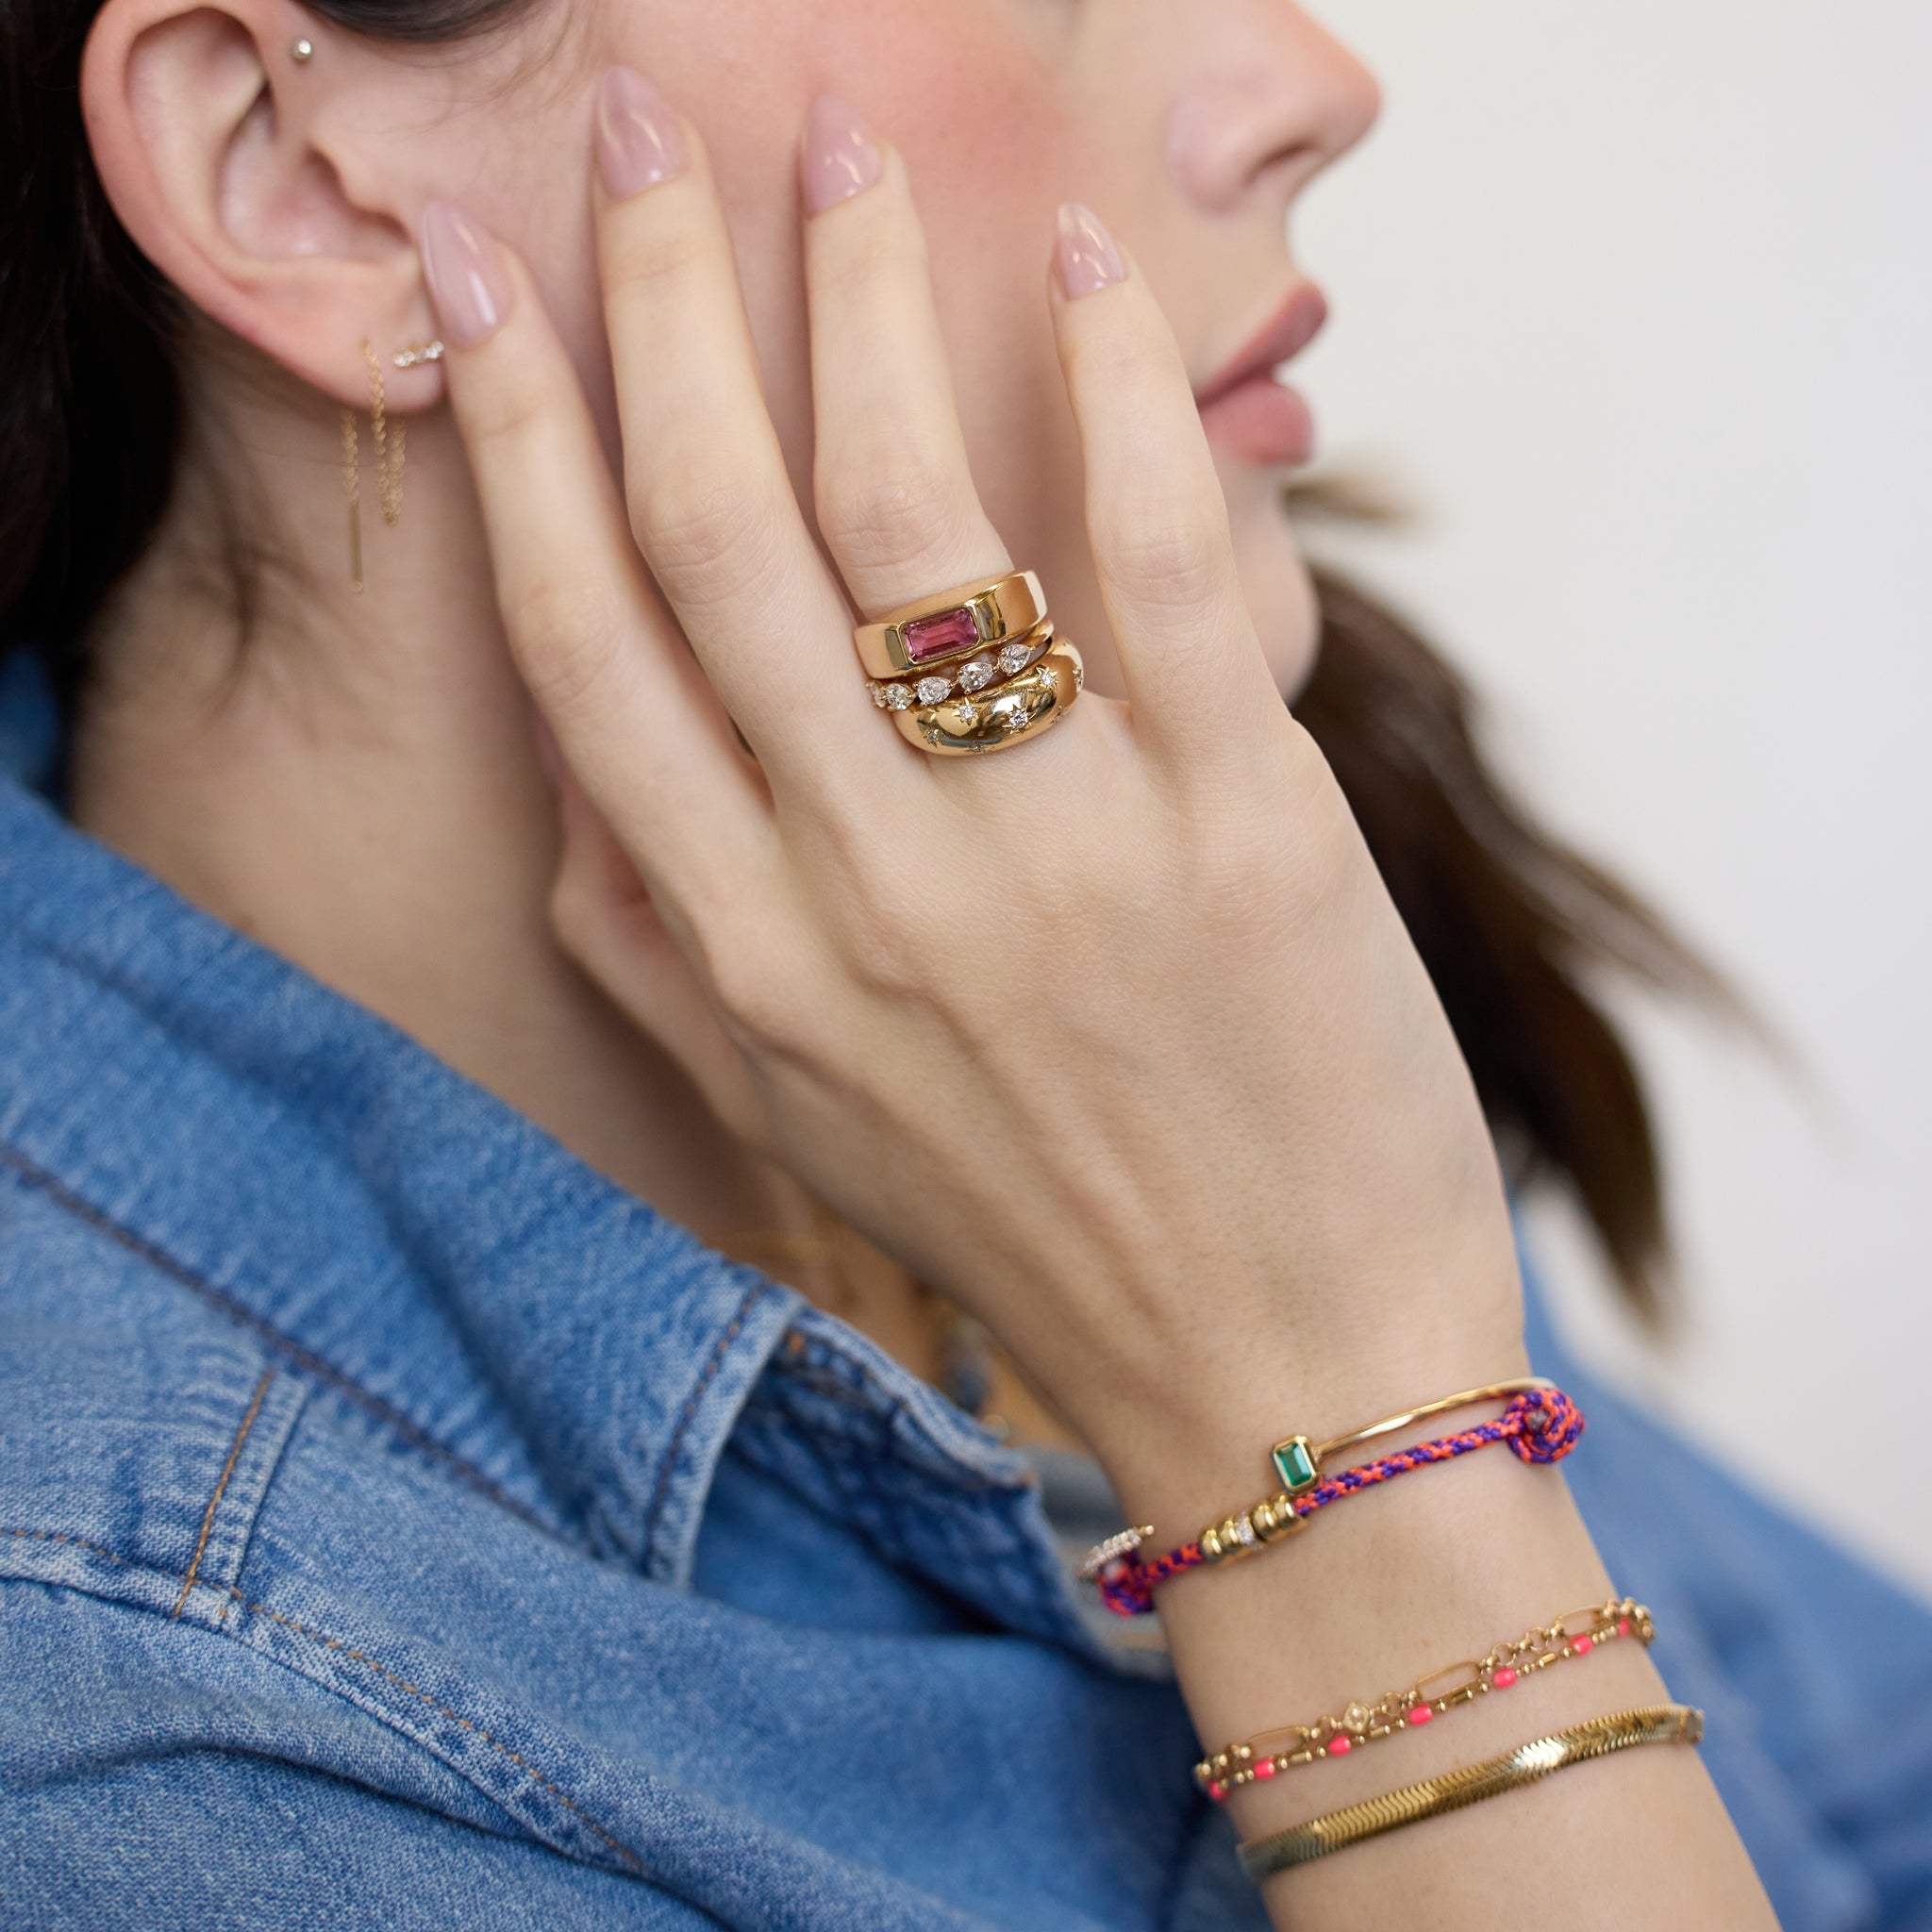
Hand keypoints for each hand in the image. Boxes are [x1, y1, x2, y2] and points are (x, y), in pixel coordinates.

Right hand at [423, 81, 1525, 1491]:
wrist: (1274, 1367)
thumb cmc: (1035, 1225)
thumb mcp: (799, 1117)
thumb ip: (661, 947)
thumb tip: (581, 770)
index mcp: (744, 951)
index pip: (583, 639)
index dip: (513, 435)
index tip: (474, 278)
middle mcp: (865, 890)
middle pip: (716, 532)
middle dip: (661, 301)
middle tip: (638, 131)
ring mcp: (1053, 856)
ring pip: (910, 513)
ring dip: (861, 304)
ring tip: (839, 151)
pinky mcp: (1241, 831)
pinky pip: (1157, 567)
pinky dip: (1119, 400)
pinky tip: (1080, 278)